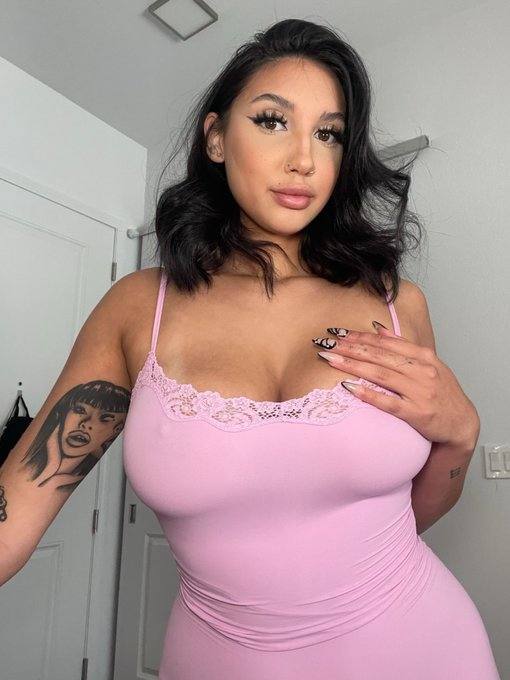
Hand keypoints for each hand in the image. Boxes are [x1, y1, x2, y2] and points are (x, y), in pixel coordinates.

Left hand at [313, 323, 479, 447]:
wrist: (462, 424)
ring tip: (330, 360)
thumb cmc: (442, 393)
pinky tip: (349, 387)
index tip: (338, 333)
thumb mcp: (428, 365)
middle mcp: (422, 371)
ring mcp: (420, 392)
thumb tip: (378, 329)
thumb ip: (403, 346)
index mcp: (423, 356)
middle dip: (350, 348)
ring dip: (353, 366)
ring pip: (380, 375)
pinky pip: (388, 402)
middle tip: (326, 344)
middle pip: (379, 356)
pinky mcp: (417, 413)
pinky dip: (368, 394)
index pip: (386, 342)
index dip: (359, 337)